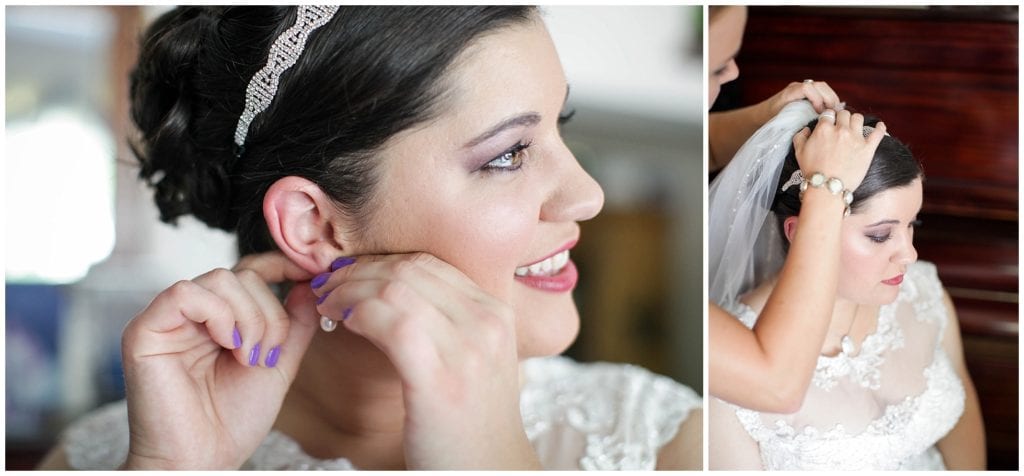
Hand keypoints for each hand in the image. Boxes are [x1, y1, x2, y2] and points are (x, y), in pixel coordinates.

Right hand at [120, 252, 317, 468]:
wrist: (201, 459)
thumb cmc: (232, 420)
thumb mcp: (278, 364)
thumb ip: (294, 324)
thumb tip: (309, 283)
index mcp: (220, 318)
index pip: (249, 271)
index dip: (279, 265)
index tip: (308, 275)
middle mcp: (192, 314)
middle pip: (241, 275)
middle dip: (268, 314)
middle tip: (266, 354)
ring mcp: (167, 320)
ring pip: (219, 279)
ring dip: (249, 317)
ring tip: (247, 357)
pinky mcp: (145, 331)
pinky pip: (184, 294)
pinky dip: (218, 314)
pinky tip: (227, 344)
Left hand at [312, 252, 539, 468]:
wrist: (492, 472)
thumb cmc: (472, 423)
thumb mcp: (476, 360)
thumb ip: (448, 322)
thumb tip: (391, 293)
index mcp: (495, 312)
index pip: (429, 263)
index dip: (380, 261)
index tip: (349, 274)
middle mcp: (487, 322)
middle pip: (409, 269)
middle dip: (358, 272)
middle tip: (327, 286)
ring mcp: (468, 349)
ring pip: (395, 289)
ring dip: (349, 290)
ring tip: (327, 304)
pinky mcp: (441, 379)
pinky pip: (391, 323)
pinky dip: (357, 313)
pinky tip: (341, 323)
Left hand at [763, 80, 842, 116]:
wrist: (762, 113)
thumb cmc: (769, 119)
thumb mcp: (779, 121)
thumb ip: (793, 120)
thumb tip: (812, 125)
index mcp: (789, 93)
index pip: (807, 88)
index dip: (817, 98)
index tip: (820, 112)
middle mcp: (796, 87)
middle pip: (819, 85)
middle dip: (829, 99)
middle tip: (833, 113)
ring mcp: (802, 88)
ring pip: (823, 87)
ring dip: (831, 99)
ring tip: (834, 112)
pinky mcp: (806, 92)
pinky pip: (821, 91)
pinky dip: (828, 99)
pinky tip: (831, 111)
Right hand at [792, 109, 885, 191]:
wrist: (827, 187)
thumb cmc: (812, 170)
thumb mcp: (798, 152)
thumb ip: (800, 136)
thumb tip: (807, 129)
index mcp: (824, 129)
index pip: (828, 113)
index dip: (828, 117)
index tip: (829, 122)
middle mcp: (841, 130)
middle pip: (844, 114)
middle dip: (841, 118)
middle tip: (841, 125)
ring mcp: (856, 138)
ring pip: (858, 118)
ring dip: (855, 121)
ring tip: (854, 127)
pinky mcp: (868, 148)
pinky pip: (878, 132)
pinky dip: (880, 127)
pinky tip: (880, 126)